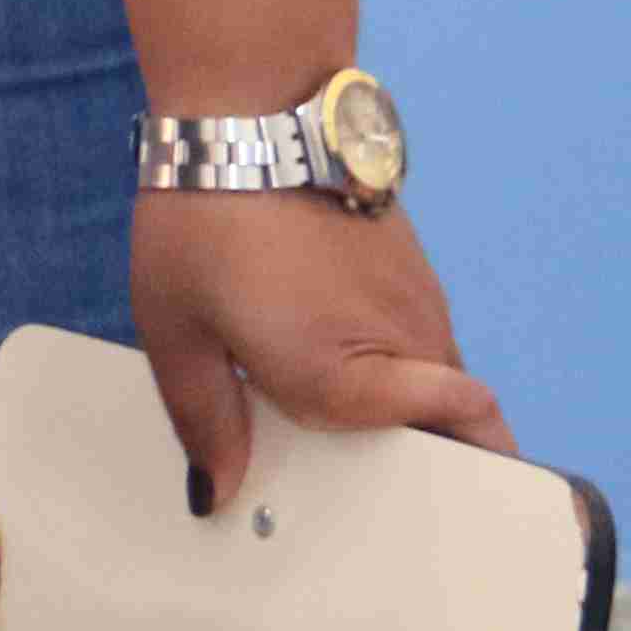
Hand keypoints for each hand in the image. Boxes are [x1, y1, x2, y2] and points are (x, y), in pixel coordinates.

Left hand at [135, 189, 509, 507]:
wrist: (250, 113)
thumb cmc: (204, 220)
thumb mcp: (176, 326)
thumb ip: (203, 417)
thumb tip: (216, 493)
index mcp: (342, 375)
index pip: (447, 444)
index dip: (435, 482)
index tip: (417, 516)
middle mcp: (406, 346)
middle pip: (454, 431)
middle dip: (434, 466)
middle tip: (386, 491)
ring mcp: (422, 306)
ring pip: (444, 387)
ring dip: (418, 412)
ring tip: (350, 429)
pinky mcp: (418, 275)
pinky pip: (424, 345)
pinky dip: (402, 366)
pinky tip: (341, 358)